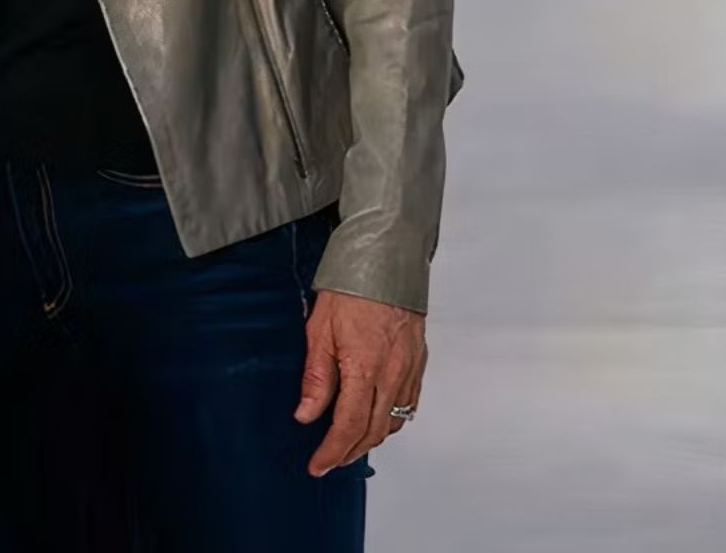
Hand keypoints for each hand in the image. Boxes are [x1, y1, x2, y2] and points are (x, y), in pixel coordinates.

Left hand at [294, 288, 426, 475]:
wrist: (386, 261)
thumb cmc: (351, 289)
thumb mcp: (319, 331)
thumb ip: (316, 377)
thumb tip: (307, 414)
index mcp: (364, 368)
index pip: (348, 426)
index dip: (332, 452)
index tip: (318, 464)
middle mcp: (392, 374)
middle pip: (373, 432)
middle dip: (349, 453)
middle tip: (329, 460)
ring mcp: (408, 370)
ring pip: (393, 422)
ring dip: (370, 440)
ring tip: (349, 445)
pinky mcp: (418, 362)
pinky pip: (408, 405)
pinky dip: (391, 421)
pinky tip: (377, 420)